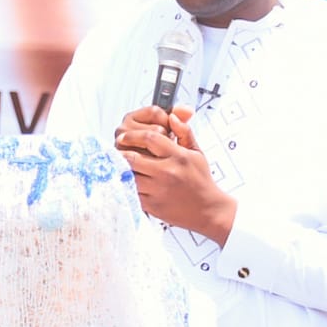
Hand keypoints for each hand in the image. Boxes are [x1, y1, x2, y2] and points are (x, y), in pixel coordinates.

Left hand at [116, 106, 235, 245]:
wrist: (208, 210)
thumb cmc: (201, 180)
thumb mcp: (196, 153)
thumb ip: (184, 132)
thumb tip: (173, 116)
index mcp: (178, 156)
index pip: (150, 138)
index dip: (135, 134)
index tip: (126, 135)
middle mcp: (167, 172)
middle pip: (133, 157)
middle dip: (122, 151)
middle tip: (117, 148)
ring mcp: (158, 189)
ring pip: (129, 175)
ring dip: (121, 168)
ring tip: (119, 163)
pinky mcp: (152, 204)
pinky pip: (131, 191)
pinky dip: (126, 184)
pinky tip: (126, 179)